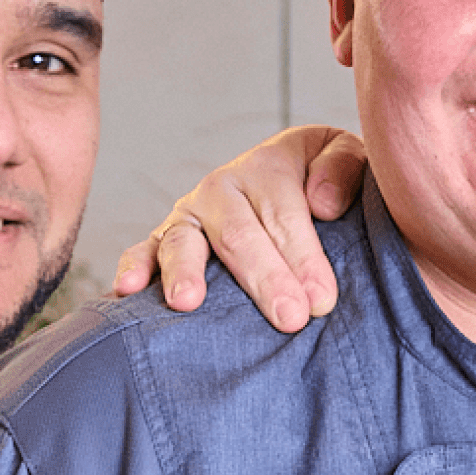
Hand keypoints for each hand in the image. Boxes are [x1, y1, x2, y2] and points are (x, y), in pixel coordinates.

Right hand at [110, 126, 366, 332]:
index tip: (321, 299)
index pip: (284, 213)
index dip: (304, 256)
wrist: (294, 178)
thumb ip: (343, 168)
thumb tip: (322, 203)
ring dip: (185, 272)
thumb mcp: (347, 157)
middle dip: (264, 277)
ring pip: (183, 241)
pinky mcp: (163, 240)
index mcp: (269, 165)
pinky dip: (133, 268)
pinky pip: (142, 251)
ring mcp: (189, 215)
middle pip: (240, 234)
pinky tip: (128, 291)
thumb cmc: (324, 180)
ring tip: (189, 302)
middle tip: (289, 317)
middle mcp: (223, 188)